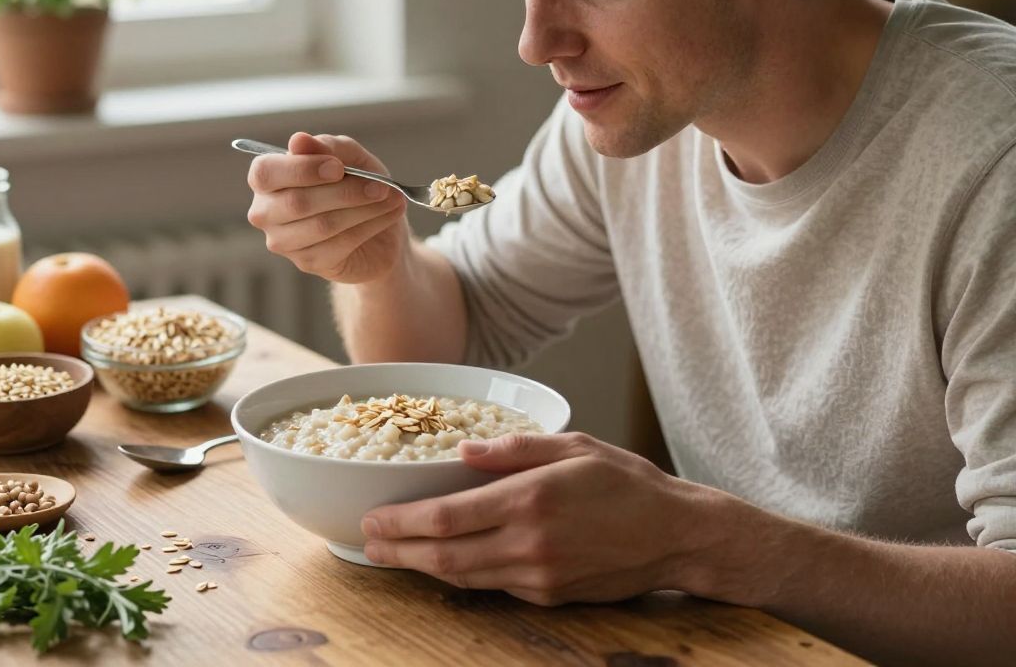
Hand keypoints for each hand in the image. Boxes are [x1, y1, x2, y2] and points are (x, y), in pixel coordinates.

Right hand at [246, 131, 407, 283]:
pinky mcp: (308, 262)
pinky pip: (339, 244)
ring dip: (363, 209)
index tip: (339, 167)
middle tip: (380, 186)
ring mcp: (283, 241)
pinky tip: (388, 215)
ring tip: (392, 198)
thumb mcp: (350, 156)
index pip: (266, 172)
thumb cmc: (357, 183)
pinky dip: (370, 226)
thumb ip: (327, 147)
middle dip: (345, 192)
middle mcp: (265, 212)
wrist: (380, 226)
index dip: (302, 169)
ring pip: (322, 225)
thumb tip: (298, 140)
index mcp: (267, 178)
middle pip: (297, 202)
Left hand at [360, 432, 754, 605]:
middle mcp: (529, 544)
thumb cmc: (626, 481)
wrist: (675, 535)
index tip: (372, 519)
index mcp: (531, 499)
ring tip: (394, 556)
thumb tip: (464, 452)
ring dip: (423, 569)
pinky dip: (463, 576)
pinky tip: (447, 563)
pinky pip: (494, 587)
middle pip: (445, 557)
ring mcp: (538, 577)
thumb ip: (515, 449)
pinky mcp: (549, 596)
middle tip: (367, 545)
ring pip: (464, 579)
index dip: (403, 522)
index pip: (448, 517)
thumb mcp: (574, 445)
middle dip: (400, 552)